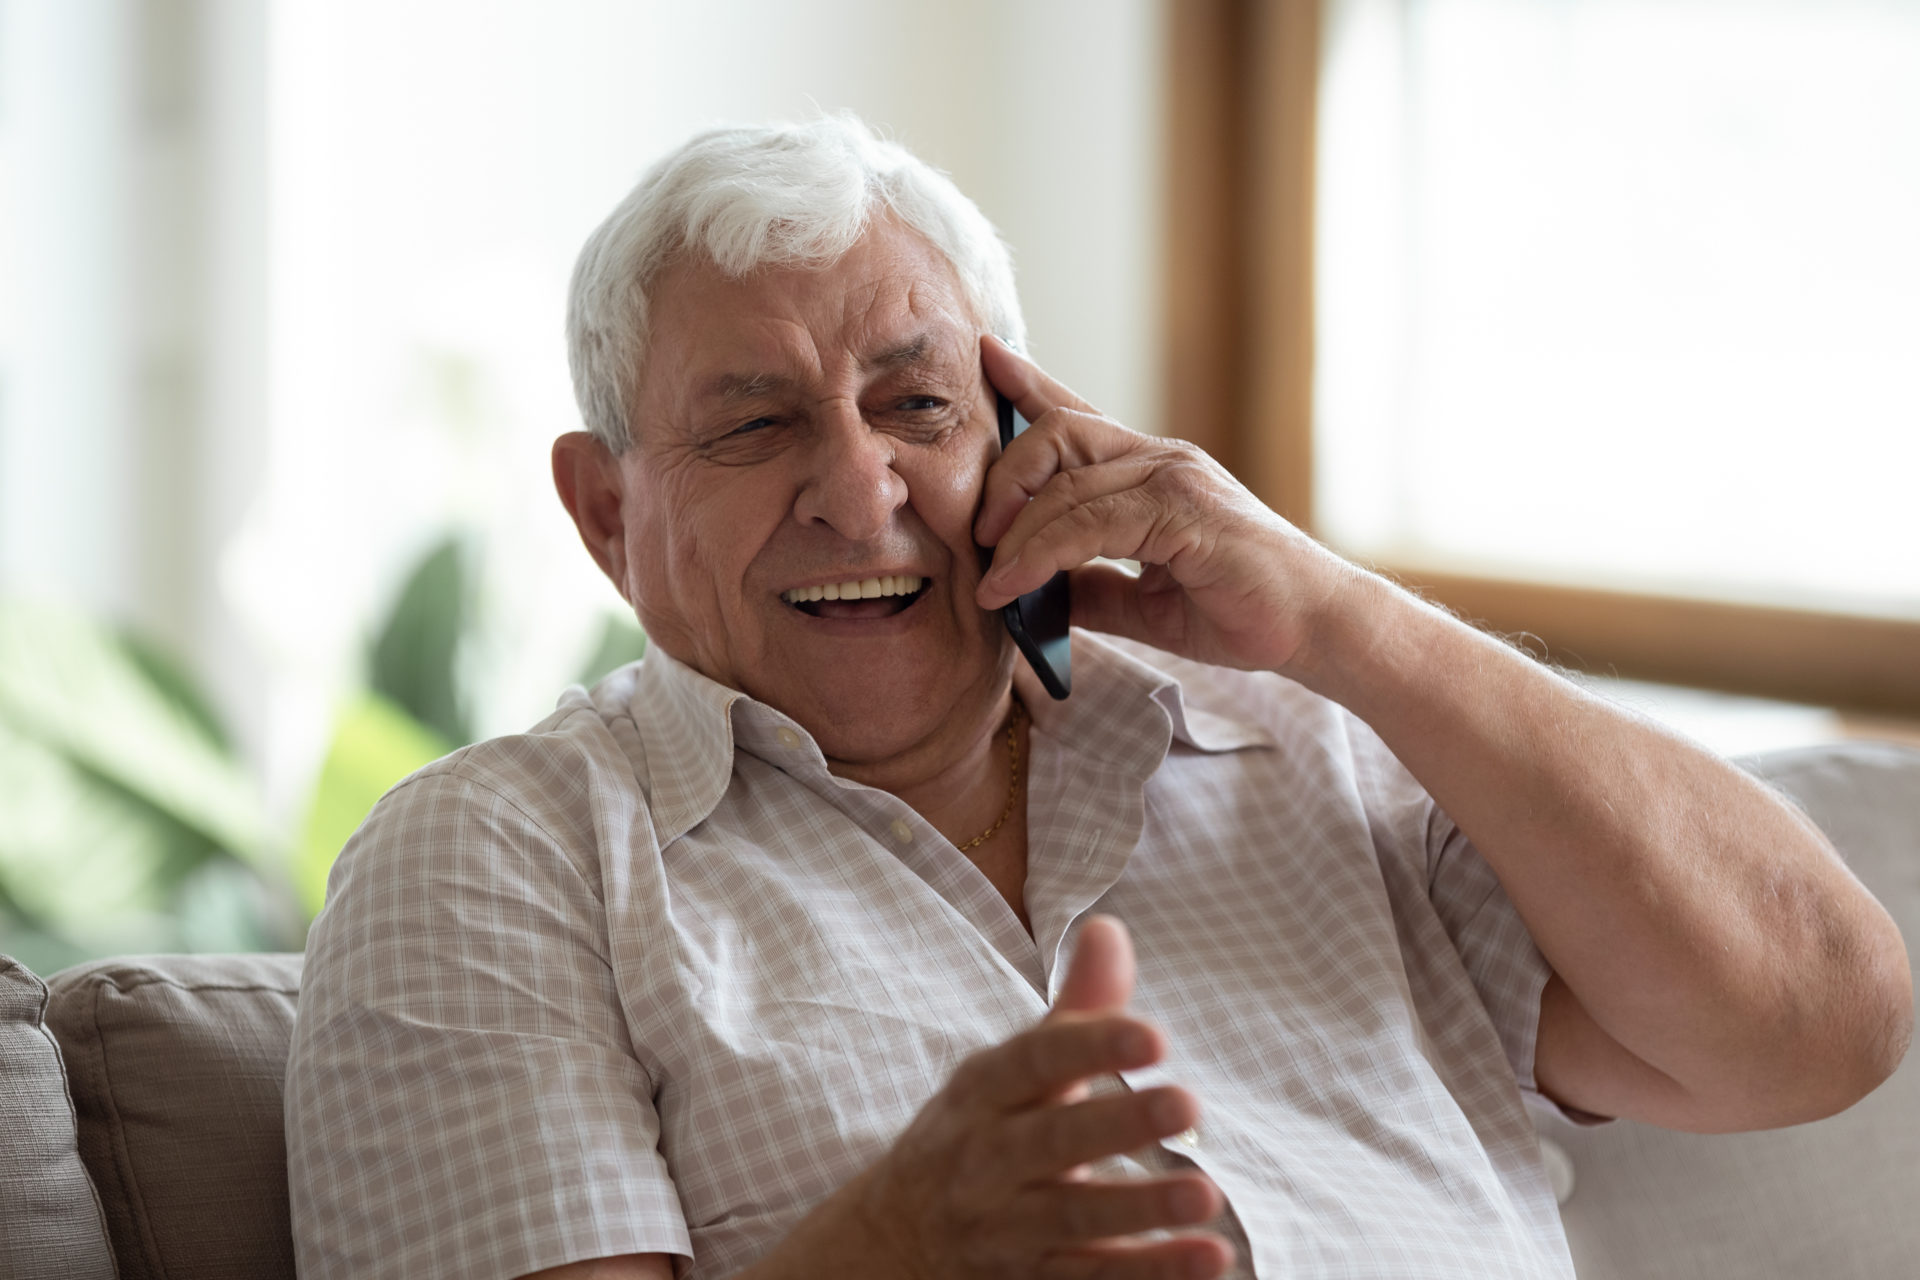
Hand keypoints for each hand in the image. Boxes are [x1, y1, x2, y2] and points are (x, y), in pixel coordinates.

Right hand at [855, 916, 1232, 1278]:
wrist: (892, 1237)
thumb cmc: (977, 1132)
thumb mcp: (1009, 1071)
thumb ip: (1074, 1009)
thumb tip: (1110, 927)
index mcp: (984, 1092)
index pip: (1034, 1061)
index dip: (1091, 1045)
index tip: (1153, 1035)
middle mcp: (987, 1158)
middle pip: (1052, 1140)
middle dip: (1118, 1124)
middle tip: (1187, 1104)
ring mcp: (1006, 1225)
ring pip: (1074, 1218)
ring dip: (1141, 1209)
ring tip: (1205, 1195)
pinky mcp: (1030, 1279)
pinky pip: (1092, 1278)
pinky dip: (1151, 1271)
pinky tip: (1208, 1258)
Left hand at [973, 336, 1360, 676]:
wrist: (1313, 629)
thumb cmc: (1241, 610)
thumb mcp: (1145, 603)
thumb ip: (1092, 588)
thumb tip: (1032, 595)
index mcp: (1151, 473)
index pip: (1078, 416)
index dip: (1030, 383)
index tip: (988, 357)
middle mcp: (1161, 461)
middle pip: (1057, 432)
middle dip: (1003, 478)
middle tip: (978, 538)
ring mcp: (1174, 480)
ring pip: (1066, 478)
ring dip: (1016, 534)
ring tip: (991, 581)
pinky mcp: (1184, 511)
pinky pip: (1091, 521)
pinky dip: (1044, 554)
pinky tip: (1017, 587)